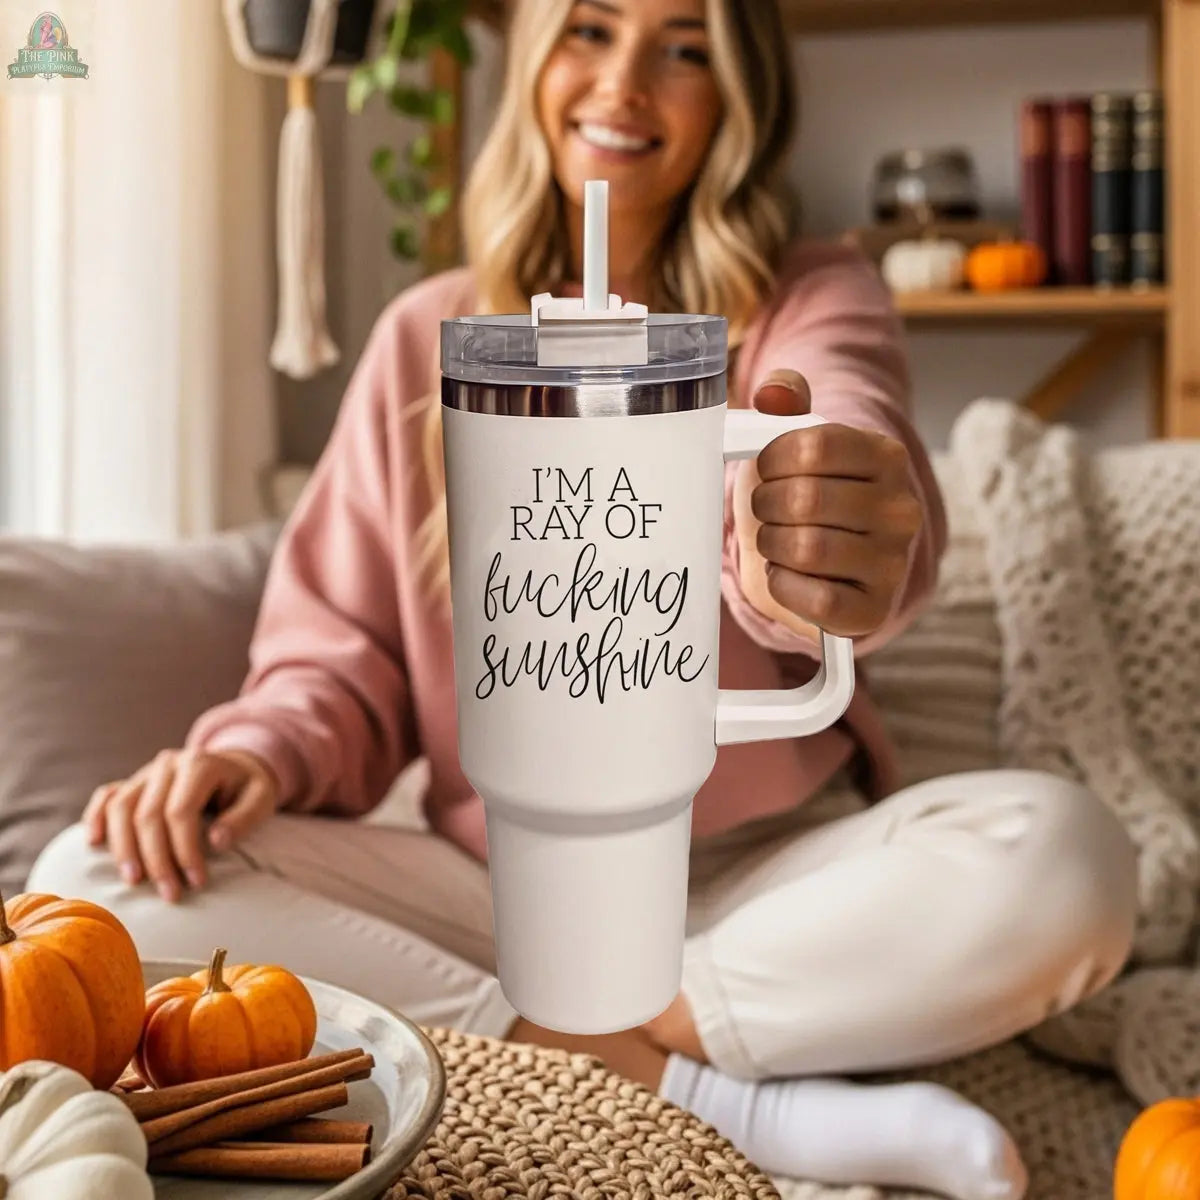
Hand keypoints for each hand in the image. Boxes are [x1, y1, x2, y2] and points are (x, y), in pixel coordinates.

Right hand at [83, 749, 278, 901]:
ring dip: (124, 848)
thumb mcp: (261, 798)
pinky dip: (95, 817)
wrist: (234, 768)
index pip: (181, 812)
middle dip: (157, 859)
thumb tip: (217, 841)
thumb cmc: (247, 788)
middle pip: (148, 814)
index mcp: (199, 764)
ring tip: (134, 882)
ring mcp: (146, 771)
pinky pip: (106, 796)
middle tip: (169, 894)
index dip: (185, 850)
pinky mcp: (133, 782)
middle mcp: (168, 764)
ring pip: (121, 808)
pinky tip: (94, 843)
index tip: (197, 882)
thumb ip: (244, 818)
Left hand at [732, 369, 922, 638]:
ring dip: (771, 545)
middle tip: (765, 510)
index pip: (814, 445)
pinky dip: (784, 586)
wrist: (839, 564)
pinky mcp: (874, 609)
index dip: (773, 458)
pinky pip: (815, 598)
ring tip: (775, 540)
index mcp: (887, 457)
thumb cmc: (813, 493)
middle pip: (804, 498)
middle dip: (766, 505)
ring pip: (805, 548)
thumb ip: (788, 405)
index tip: (766, 470)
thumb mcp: (803, 444)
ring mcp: (893, 563)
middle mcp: (901, 509)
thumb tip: (775, 391)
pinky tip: (785, 574)